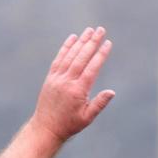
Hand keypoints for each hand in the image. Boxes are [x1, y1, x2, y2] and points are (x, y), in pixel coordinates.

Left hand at [31, 27, 114, 141]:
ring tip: (89, 30)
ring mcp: (57, 78)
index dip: (101, 54)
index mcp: (78, 90)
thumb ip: (99, 104)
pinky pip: (59, 59)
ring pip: (70, 55)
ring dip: (80, 41)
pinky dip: (66, 47)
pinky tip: (73, 38)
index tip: (108, 43)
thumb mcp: (87, 118)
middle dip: (92, 42)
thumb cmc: (69, 125)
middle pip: (81, 57)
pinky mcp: (51, 77)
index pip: (92, 68)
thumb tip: (112, 92)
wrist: (46, 127)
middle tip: (101, 29)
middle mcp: (67, 81)